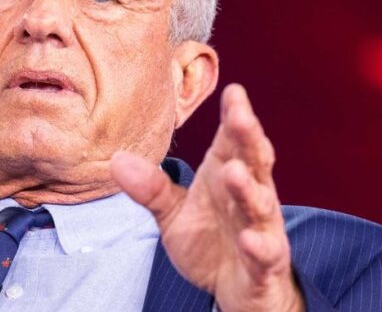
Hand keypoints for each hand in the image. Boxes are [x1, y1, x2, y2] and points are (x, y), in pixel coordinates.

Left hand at [111, 84, 303, 311]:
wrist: (235, 290)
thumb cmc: (210, 240)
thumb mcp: (173, 212)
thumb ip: (151, 187)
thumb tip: (115, 159)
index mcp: (228, 176)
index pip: (234, 141)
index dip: (236, 116)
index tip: (234, 91)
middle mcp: (251, 196)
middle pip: (253, 162)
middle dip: (249, 138)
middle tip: (241, 116)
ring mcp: (262, 229)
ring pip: (261, 204)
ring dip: (248, 189)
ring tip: (233, 173)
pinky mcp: (265, 264)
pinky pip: (266, 253)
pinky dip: (259, 246)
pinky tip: (249, 239)